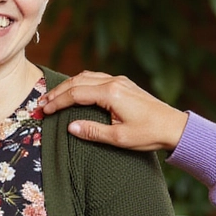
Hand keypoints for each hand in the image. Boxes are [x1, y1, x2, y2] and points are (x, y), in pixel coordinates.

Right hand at [38, 71, 188, 151]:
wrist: (174, 127)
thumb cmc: (149, 134)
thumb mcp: (119, 139)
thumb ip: (92, 132)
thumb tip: (69, 127)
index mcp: (111, 94)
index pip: (76, 93)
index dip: (57, 102)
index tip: (44, 111)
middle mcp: (114, 82)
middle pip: (78, 81)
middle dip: (57, 92)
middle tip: (42, 103)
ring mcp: (120, 81)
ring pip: (86, 76)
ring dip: (68, 86)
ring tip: (53, 97)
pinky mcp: (124, 84)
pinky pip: (96, 78)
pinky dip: (80, 83)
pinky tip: (74, 92)